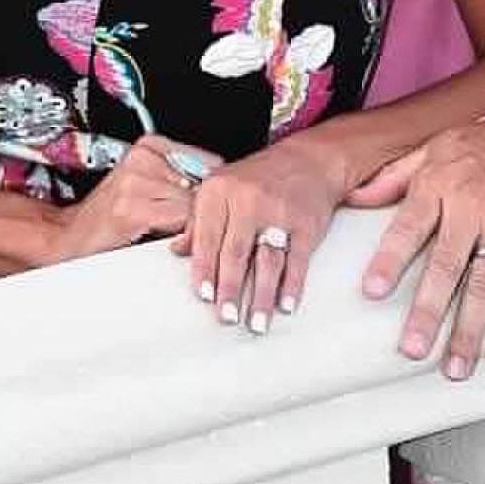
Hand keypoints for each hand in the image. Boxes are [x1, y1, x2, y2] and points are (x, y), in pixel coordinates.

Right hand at [57, 133, 218, 262]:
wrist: (72, 235)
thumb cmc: (111, 212)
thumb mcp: (147, 181)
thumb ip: (179, 176)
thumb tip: (221, 184)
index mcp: (149, 145)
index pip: (206, 162)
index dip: (211, 189)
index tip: (209, 202)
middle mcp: (142, 158)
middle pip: (202, 184)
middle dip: (201, 207)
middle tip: (183, 221)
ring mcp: (135, 182)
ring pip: (191, 204)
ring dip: (188, 222)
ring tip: (167, 227)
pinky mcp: (131, 208)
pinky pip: (177, 221)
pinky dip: (177, 233)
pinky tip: (158, 234)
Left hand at [173, 134, 347, 331]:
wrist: (308, 159)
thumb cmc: (258, 177)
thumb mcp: (221, 187)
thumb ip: (198, 221)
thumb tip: (176, 251)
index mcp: (220, 191)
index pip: (208, 236)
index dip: (204, 269)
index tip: (203, 295)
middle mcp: (249, 200)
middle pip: (236, 251)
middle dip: (230, 288)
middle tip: (226, 317)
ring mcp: (280, 212)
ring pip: (268, 260)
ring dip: (262, 296)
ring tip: (256, 323)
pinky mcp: (306, 224)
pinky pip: (298, 259)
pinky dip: (292, 285)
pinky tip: (286, 304)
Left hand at [350, 121, 484, 378]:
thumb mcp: (437, 146)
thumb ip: (395, 175)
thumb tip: (354, 197)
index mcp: (441, 184)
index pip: (410, 226)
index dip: (391, 260)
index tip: (372, 292)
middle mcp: (473, 209)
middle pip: (447, 266)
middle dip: (428, 310)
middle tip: (412, 348)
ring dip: (470, 330)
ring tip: (454, 368)